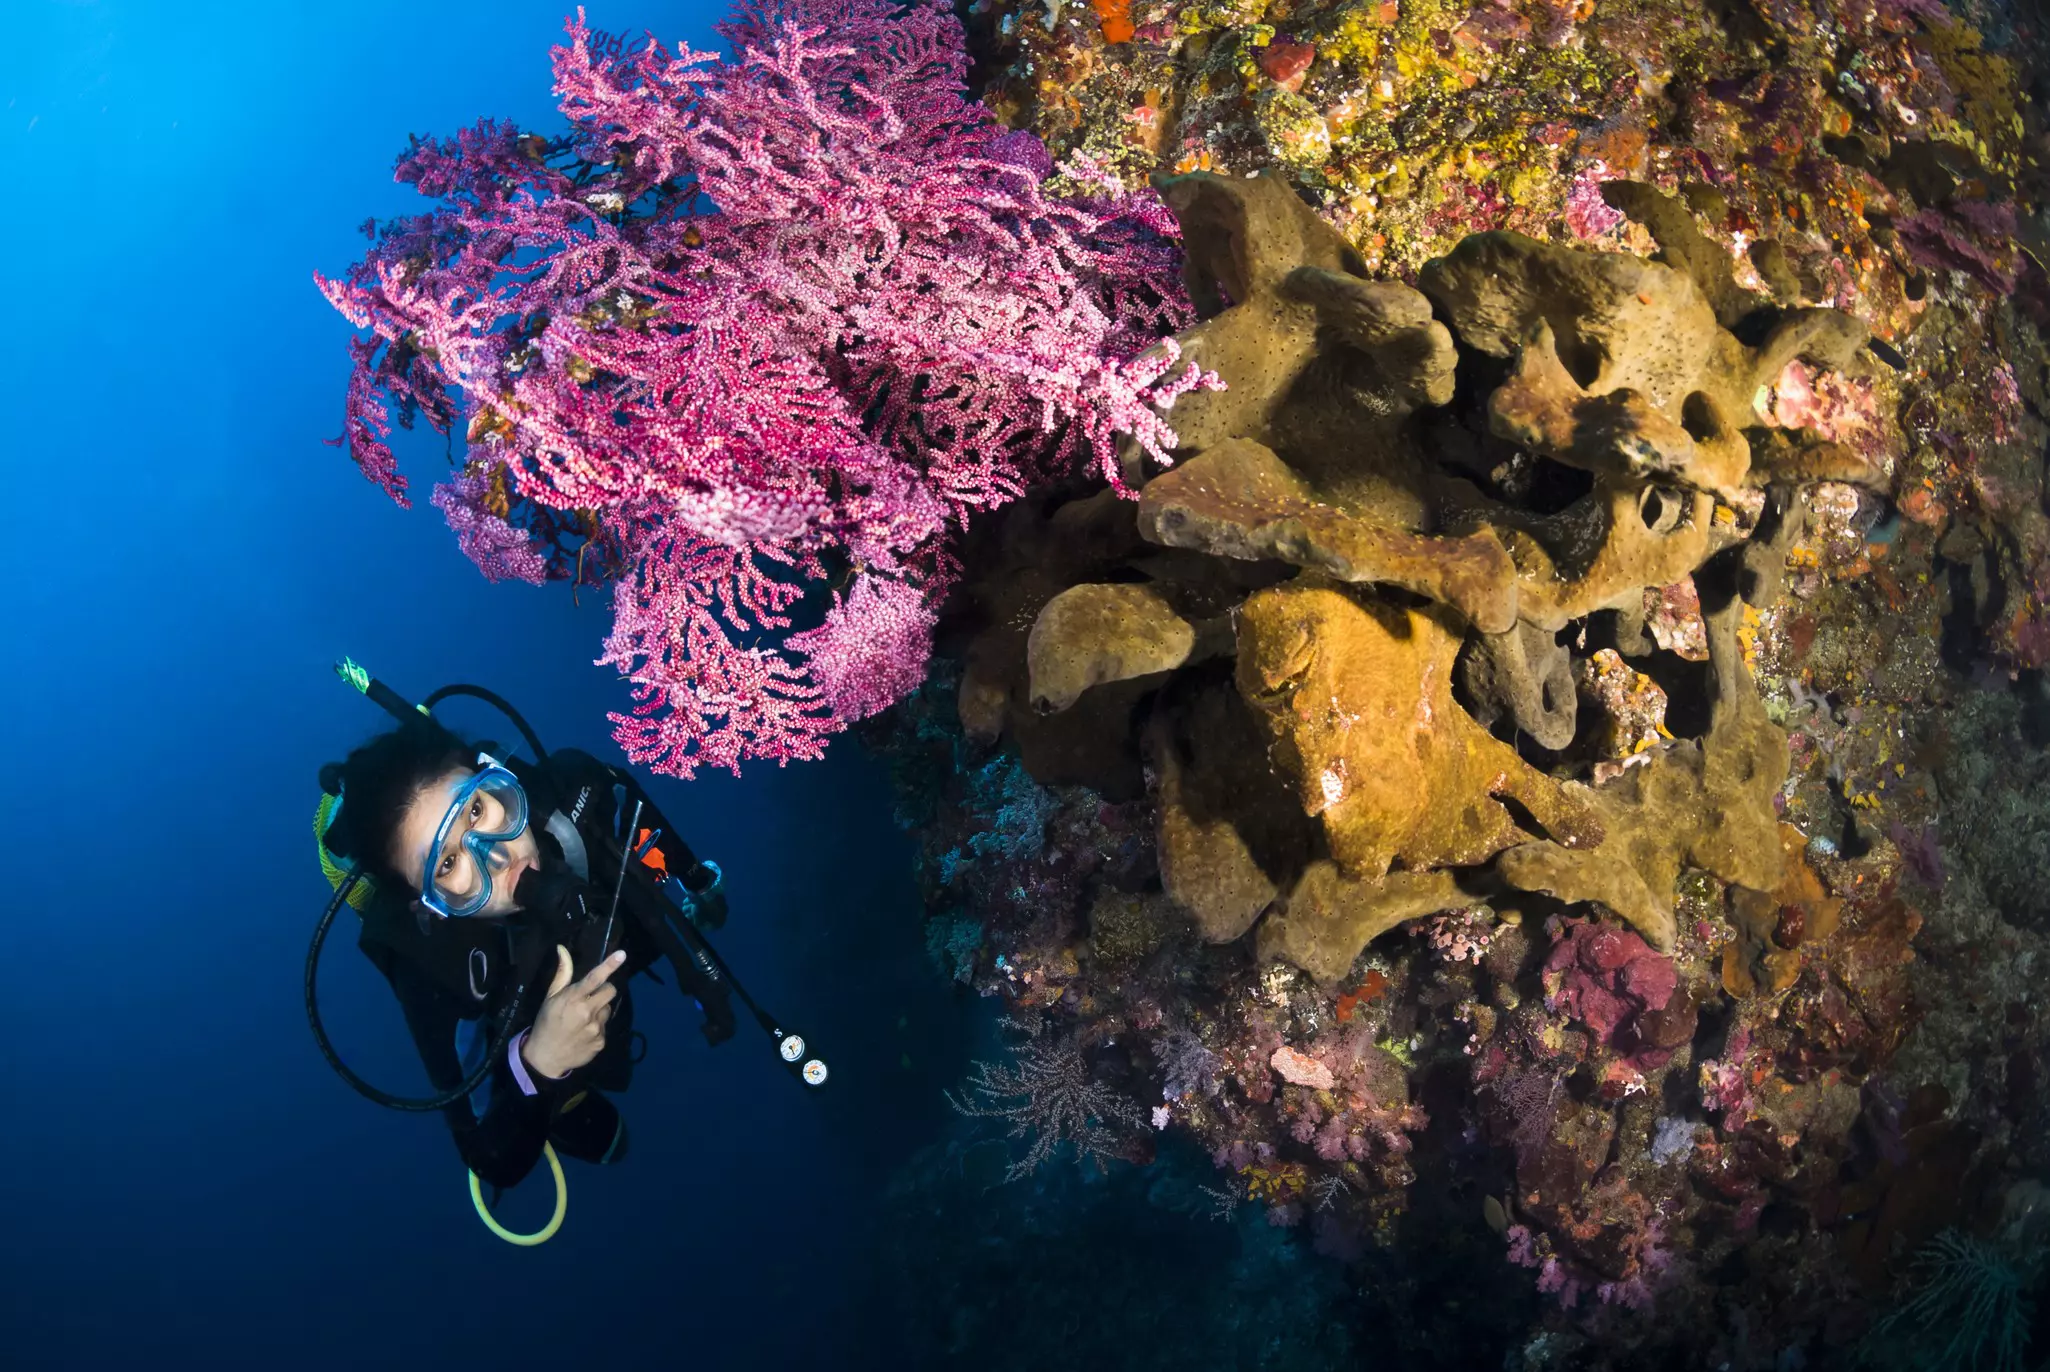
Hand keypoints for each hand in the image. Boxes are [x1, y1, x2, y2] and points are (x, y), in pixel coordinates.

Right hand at [522, 946, 625, 1079]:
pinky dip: (597, 1027)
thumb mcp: (550, 998)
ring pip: (607, 1009)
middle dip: (604, 990)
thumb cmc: (546, 1023)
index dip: (609, 965)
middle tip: (591, 997)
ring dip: (599, 1010)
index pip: (594, 978)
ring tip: (583, 1019)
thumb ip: (562, 974)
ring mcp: (596, 1028)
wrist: (545, 1057)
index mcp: (572, 999)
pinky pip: (605, 1027)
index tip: (622, 955)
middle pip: (611, 991)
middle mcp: (587, 1012)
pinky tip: (584, 1033)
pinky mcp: (601, 1042)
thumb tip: (562, 949)